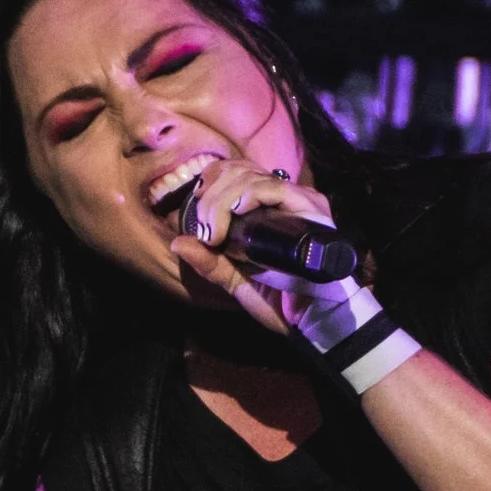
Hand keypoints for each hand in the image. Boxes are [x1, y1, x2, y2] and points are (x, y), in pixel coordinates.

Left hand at [165, 158, 347, 337]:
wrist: (309, 321)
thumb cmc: (278, 300)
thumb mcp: (235, 280)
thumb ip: (210, 262)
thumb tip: (178, 243)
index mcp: (266, 207)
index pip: (236, 171)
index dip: (212, 182)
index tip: (200, 215)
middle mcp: (285, 198)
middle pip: (240, 170)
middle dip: (212, 197)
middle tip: (208, 232)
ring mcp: (300, 200)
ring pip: (252, 177)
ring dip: (223, 200)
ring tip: (217, 233)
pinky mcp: (311, 209)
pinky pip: (274, 188)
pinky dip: (248, 196)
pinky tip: (235, 215)